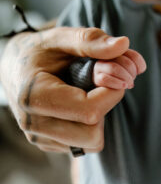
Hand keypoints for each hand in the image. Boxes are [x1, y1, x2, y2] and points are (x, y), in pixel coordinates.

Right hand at [0, 27, 145, 153]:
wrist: (15, 68)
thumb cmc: (39, 51)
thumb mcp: (61, 38)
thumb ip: (90, 41)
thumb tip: (123, 44)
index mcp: (34, 96)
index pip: (90, 110)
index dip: (113, 92)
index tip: (114, 74)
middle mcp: (35, 124)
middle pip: (93, 135)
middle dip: (107, 108)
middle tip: (102, 85)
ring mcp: (41, 138)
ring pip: (91, 143)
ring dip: (101, 119)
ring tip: (91, 94)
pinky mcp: (50, 144)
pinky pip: (84, 144)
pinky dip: (92, 126)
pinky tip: (83, 105)